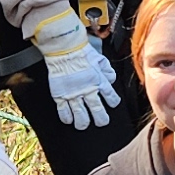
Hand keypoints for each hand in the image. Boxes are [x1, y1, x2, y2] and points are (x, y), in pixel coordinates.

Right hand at [28, 12, 120, 130]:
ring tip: (83, 125)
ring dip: (83, 122)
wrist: (64, 49)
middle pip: (97, 111)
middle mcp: (88, 90)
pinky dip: (66, 117)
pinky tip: (68, 120)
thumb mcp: (100, 59)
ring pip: (80, 114)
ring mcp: (74, 94)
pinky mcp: (61, 94)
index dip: (113, 102)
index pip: (110, 97)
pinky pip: (64, 110)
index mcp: (99, 82)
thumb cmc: (82, 52)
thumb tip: (111, 79)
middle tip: (101, 122)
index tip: (112, 104)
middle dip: (101, 119)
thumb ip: (107, 70)